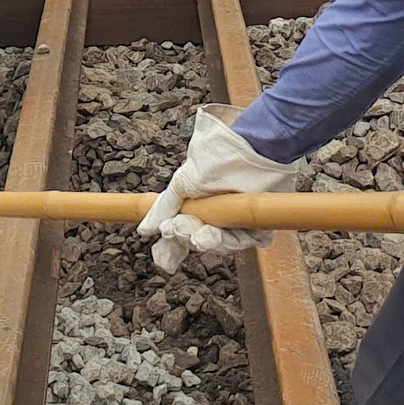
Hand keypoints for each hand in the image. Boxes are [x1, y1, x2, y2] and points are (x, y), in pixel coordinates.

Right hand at [137, 105, 298, 272]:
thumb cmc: (219, 156)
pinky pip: (242, 242)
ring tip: (196, 235)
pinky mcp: (258, 226)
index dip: (172, 245)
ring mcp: (238, 221)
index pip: (182, 231)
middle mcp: (218, 214)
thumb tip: (145, 230)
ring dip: (204, 241)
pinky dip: (227, 241)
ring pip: (219, 244)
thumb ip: (164, 206)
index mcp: (199, 203)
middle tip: (176, 228)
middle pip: (198, 239)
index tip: (161, 258)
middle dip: (186, 236)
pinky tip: (211, 235)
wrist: (253, 146)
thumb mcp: (184, 180)